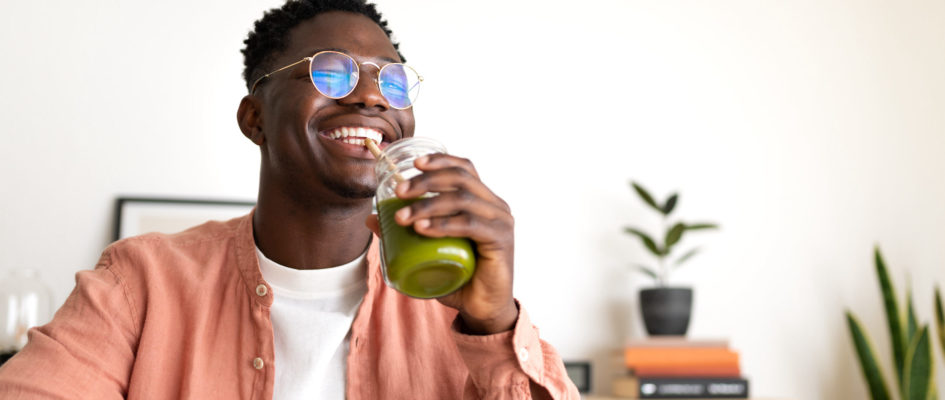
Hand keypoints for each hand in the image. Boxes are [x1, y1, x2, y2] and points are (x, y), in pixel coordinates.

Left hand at [365, 154, 517, 333]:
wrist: (483, 309)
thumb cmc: (459, 277)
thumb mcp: (428, 252)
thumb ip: (404, 234)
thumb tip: (372, 218)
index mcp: (482, 201)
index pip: (464, 169)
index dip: (441, 160)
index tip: (414, 163)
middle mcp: (495, 206)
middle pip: (460, 179)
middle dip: (426, 182)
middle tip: (398, 193)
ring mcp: (500, 222)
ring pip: (462, 199)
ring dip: (428, 205)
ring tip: (402, 218)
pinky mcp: (500, 241)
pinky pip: (470, 225)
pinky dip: (444, 224)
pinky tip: (423, 229)